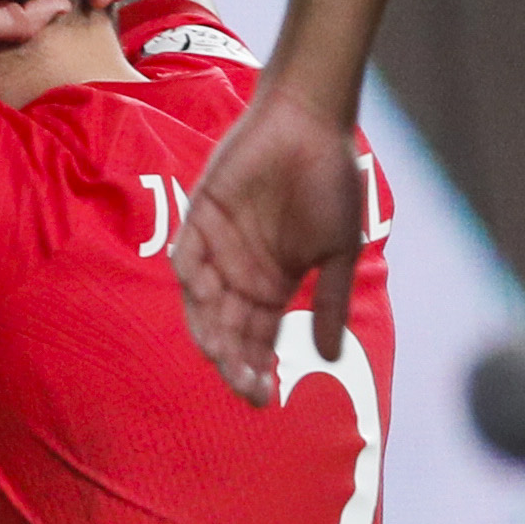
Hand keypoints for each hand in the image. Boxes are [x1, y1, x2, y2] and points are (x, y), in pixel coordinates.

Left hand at [171, 73, 367, 403]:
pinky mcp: (199, 214)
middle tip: (244, 389)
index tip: (263, 399)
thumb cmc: (329, 181)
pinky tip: (205, 302)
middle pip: (228, 326)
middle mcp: (240, 269)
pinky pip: (187, 255)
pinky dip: (192, 280)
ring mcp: (218, 243)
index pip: (257, 336)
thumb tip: (330, 358)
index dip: (257, 367)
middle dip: (234, 360)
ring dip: (210, 330)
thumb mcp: (337, 251)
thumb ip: (328, 302)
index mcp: (273, 282)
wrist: (310, 124)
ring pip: (203, 300)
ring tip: (222, 359)